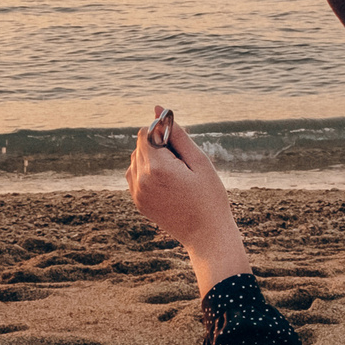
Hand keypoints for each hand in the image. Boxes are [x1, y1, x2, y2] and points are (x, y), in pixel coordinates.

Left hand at [127, 112, 248, 292]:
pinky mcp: (138, 202)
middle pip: (140, 145)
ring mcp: (137, 193)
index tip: (179, 145)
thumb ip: (177, 134)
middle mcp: (141, 180)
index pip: (146, 132)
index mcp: (157, 168)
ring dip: (152, 159)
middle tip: (182, 164)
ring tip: (176, 175)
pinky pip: (134, 176)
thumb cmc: (210, 197)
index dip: (162, 133)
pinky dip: (147, 173)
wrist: (207, 236)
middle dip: (158, 146)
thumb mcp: (199, 161)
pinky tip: (168, 184)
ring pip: (135, 159)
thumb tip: (158, 108)